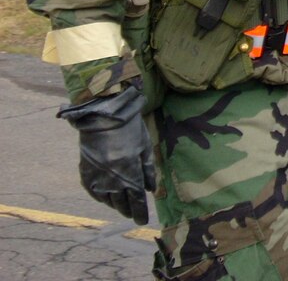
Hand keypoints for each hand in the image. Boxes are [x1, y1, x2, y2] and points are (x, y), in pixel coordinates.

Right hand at [58, 85, 155, 224]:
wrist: (102, 116)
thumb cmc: (129, 128)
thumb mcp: (145, 147)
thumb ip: (148, 170)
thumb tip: (150, 191)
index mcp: (129, 173)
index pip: (136, 200)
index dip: (139, 212)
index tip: (142, 222)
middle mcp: (112, 179)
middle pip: (121, 203)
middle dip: (128, 210)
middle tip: (133, 215)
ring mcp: (97, 177)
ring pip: (107, 200)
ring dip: (115, 205)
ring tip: (122, 207)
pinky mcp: (85, 173)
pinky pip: (93, 192)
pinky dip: (101, 197)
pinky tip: (106, 198)